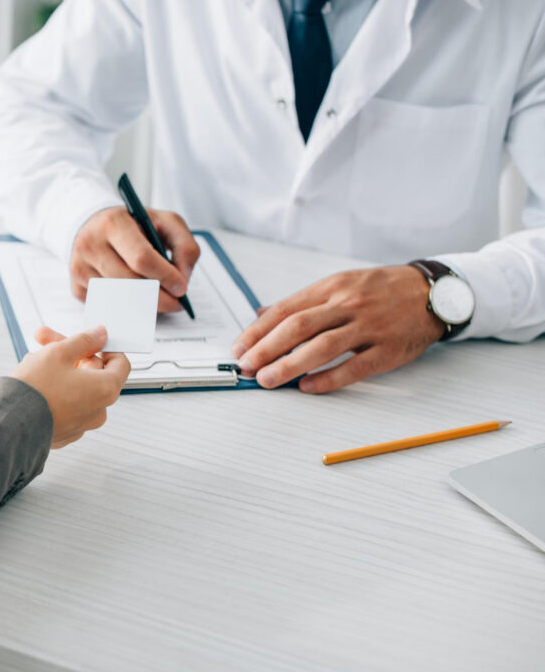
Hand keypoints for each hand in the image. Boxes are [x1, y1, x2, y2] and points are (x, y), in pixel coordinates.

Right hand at [11, 326, 130, 447]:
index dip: (104, 347)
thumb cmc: (35, 389)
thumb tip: (100, 334)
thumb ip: (83, 340)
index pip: (120, 363)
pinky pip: (64, 405)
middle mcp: (98, 411)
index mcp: (105, 389)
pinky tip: (32, 381)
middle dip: (69, 353)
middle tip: (44, 339)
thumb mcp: (59, 352)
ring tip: (31, 360)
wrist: (8, 424)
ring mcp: (81, 425)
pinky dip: (53, 391)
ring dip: (57, 370)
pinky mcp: (63, 433)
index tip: (87, 339)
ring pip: (75, 387)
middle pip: (92, 373)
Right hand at [70, 206, 200, 312]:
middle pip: (130, 283)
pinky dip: (124, 305)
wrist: (93, 224)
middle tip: (175, 303)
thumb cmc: (133, 225)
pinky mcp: (75, 286)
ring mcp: (79, 267)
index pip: (141, 258)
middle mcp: (90, 244)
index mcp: (113, 223)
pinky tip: (133, 295)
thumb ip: (184, 246)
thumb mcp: (165, 222)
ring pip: (118, 298)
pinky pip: (106, 305)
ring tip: (158, 299)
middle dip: (158, 298)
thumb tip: (182, 280)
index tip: (181, 288)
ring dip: (143, 304)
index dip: (165, 277)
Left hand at [232, 266, 443, 393]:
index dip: (258, 330)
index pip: (285, 309)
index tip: (239, 348)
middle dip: (266, 348)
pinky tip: (307, 387)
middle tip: (246, 366)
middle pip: (298, 327)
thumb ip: (301, 302)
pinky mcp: (388, 350)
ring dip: (290, 365)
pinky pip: (355, 367)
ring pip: (323, 346)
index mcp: (331, 288)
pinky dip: (328, 378)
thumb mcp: (339, 284)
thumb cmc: (381, 290)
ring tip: (268, 379)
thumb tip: (261, 315)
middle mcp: (347, 305)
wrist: (432, 292)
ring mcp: (369, 327)